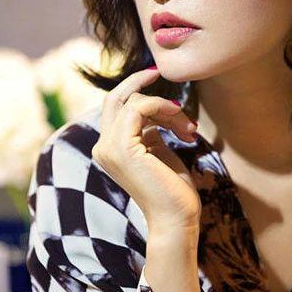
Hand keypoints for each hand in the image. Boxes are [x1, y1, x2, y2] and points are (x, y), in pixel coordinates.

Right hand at [91, 67, 201, 229]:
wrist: (176, 219)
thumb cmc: (173, 190)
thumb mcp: (160, 151)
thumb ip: (151, 130)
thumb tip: (155, 108)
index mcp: (110, 149)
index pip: (119, 110)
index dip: (142, 96)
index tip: (167, 95)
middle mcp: (103, 147)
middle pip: (115, 99)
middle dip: (138, 82)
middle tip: (158, 72)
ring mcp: (109, 147)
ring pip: (131, 101)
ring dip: (165, 107)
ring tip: (187, 128)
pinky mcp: (122, 147)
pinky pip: (139, 108)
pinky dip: (161, 107)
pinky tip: (180, 123)